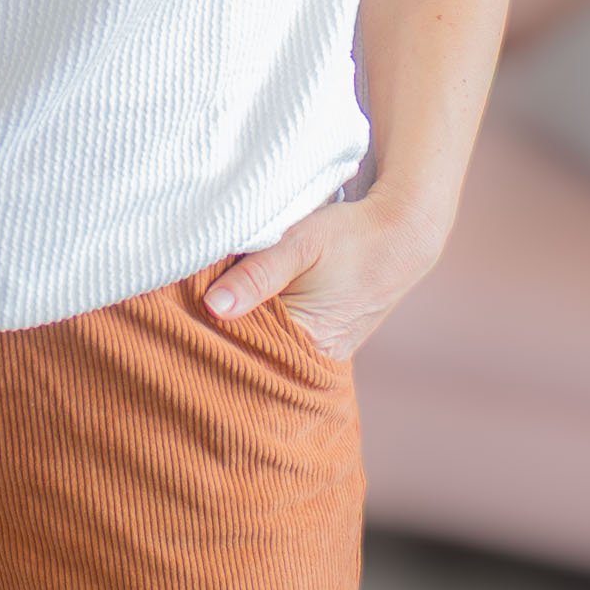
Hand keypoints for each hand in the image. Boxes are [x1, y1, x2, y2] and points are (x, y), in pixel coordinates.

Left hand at [202, 185, 445, 361]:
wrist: (402, 233)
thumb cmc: (351, 235)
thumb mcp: (299, 244)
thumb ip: (257, 275)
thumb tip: (213, 306)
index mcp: (309, 342)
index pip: (243, 346)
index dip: (213, 325)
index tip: (186, 305)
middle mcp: (319, 356)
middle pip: (256, 348)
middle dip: (227, 326)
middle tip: (197, 298)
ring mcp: (326, 351)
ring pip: (270, 341)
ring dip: (247, 320)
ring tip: (222, 295)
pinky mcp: (329, 337)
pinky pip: (287, 335)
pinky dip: (268, 318)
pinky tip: (251, 300)